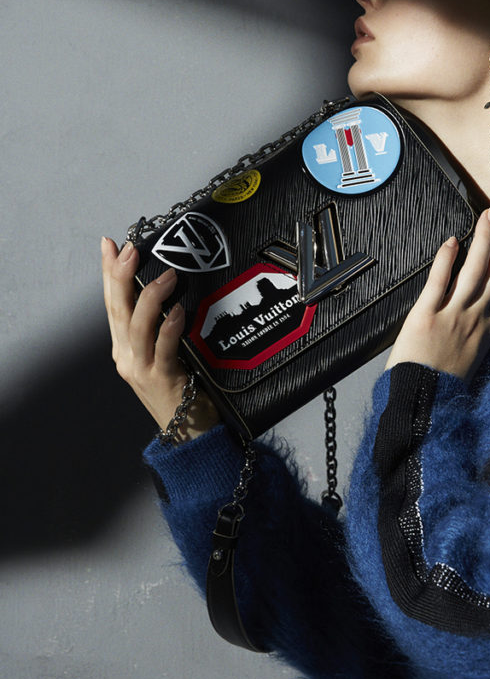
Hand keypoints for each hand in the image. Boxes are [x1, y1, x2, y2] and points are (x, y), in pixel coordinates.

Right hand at [101, 237, 219, 438]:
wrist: (190, 434)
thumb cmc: (184, 389)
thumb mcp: (167, 353)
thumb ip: (162, 326)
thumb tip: (172, 289)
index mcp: (125, 348)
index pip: (112, 303)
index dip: (109, 273)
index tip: (111, 244)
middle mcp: (127, 356)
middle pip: (117, 310)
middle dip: (120, 276)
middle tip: (129, 249)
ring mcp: (141, 369)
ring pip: (136, 327)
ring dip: (149, 297)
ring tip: (165, 275)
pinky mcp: (161, 380)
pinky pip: (163, 349)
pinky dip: (168, 328)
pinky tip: (177, 311)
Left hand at [385, 206, 489, 381]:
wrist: (424, 404)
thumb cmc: (446, 386)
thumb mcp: (475, 360)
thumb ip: (482, 334)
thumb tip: (486, 313)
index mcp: (489, 330)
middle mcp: (476, 319)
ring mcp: (453, 316)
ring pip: (474, 270)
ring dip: (483, 239)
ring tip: (488, 217)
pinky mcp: (426, 316)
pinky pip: (439, 281)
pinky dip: (447, 258)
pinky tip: (452, 240)